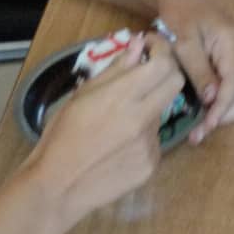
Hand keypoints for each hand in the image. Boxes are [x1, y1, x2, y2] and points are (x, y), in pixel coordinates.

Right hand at [28, 33, 183, 222]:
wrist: (57, 187)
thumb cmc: (61, 136)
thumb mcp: (81, 95)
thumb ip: (115, 69)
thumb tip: (137, 45)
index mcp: (123, 96)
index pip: (164, 63)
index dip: (161, 49)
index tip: (150, 47)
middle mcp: (143, 118)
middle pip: (175, 83)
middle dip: (165, 72)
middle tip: (145, 74)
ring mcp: (150, 144)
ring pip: (161, 113)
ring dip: (148, 108)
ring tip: (117, 121)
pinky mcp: (151, 165)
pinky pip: (154, 140)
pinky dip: (142, 136)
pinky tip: (119, 146)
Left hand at [159, 0, 233, 142]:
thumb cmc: (179, 15)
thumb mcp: (183, 43)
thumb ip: (199, 70)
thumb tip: (212, 99)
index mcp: (233, 41)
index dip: (222, 108)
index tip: (206, 127)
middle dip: (225, 114)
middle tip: (200, 132)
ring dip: (228, 110)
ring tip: (204, 124)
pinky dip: (227, 101)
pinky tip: (209, 109)